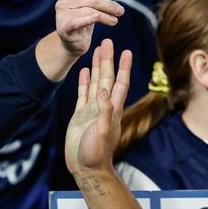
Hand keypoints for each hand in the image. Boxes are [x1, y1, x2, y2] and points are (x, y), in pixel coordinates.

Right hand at [56, 0, 123, 55]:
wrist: (72, 41)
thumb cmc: (82, 16)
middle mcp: (63, 1)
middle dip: (108, 4)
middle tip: (121, 11)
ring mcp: (61, 15)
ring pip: (88, 11)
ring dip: (105, 16)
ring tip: (115, 20)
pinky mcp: (63, 29)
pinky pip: (76, 22)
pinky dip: (87, 19)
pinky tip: (98, 17)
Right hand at [66, 40, 132, 174]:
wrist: (86, 168)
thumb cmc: (96, 154)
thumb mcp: (101, 132)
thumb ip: (104, 112)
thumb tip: (104, 91)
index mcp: (112, 109)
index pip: (120, 83)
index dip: (123, 67)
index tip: (127, 51)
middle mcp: (104, 106)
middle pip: (107, 77)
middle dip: (108, 59)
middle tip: (107, 41)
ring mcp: (92, 109)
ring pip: (95, 82)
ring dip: (97, 66)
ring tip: (97, 50)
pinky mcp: (80, 115)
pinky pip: (83, 93)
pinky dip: (84, 81)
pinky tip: (85, 70)